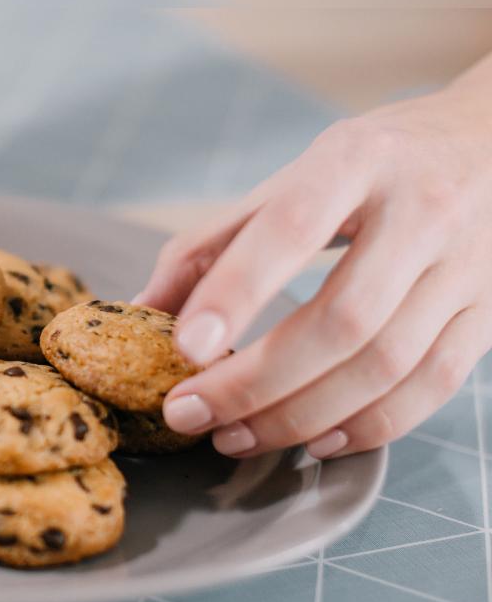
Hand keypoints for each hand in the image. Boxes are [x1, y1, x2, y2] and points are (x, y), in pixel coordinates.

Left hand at [134, 66, 491, 459]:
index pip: (293, 229)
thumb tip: (144, 307)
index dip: (236, 292)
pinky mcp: (491, 311)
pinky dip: (369, 426)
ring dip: (300, 415)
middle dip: (256, 382)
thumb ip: (216, 240)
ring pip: (385, 365)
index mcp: (357, 161)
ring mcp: (466, 265)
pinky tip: (314, 440)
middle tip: (189, 412)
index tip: (184, 347)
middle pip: (341, 320)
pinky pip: (433, 387)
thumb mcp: (294, 174)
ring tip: (234, 436)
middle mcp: (423, 210)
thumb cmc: (376, 163)